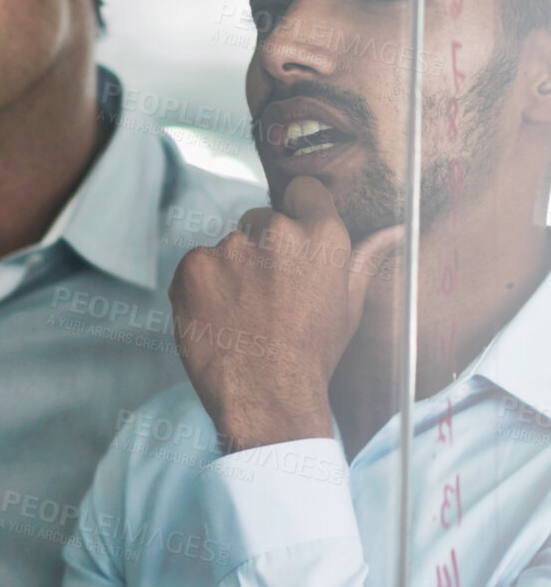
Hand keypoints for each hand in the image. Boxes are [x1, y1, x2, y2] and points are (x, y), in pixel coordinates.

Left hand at [168, 176, 404, 451]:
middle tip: (267, 295)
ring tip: (243, 313)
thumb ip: (365, 259)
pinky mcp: (194, 265)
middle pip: (261, 220)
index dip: (298, 210)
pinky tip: (218, 316)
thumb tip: (393, 230)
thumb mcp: (349, 306)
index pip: (304, 190)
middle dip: (262, 248)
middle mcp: (277, 233)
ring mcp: (231, 248)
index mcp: (322, 237)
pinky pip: (196, 265)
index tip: (293, 239)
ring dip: (230, 270)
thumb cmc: (313, 353)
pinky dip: (201, 286)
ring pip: (228, 246)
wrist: (267, 396)